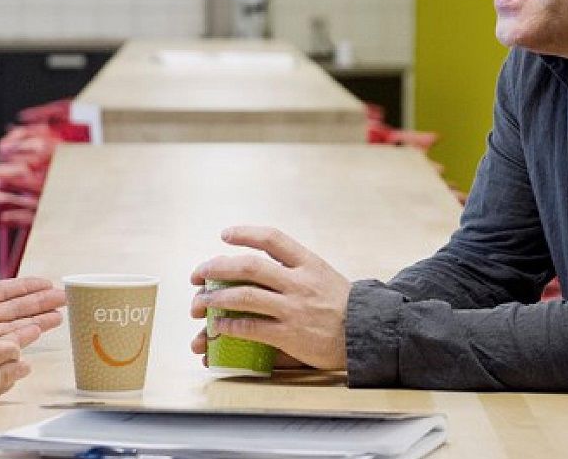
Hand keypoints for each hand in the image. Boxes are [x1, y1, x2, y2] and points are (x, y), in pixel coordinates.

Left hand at [0, 235, 65, 351]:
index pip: (4, 292)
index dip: (27, 287)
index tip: (48, 282)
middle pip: (15, 311)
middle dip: (40, 305)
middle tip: (64, 300)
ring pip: (12, 330)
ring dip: (35, 324)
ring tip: (58, 318)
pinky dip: (17, 345)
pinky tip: (33, 340)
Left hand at [189, 226, 350, 370]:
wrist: (367, 333)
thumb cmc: (342, 305)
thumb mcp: (323, 275)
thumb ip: (294, 270)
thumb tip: (255, 266)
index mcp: (309, 263)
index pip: (273, 238)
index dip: (245, 233)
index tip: (224, 235)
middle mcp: (299, 282)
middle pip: (250, 266)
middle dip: (217, 267)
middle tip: (199, 273)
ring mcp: (294, 308)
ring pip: (244, 296)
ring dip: (216, 298)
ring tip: (200, 302)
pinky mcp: (290, 334)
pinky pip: (251, 327)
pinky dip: (230, 325)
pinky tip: (218, 325)